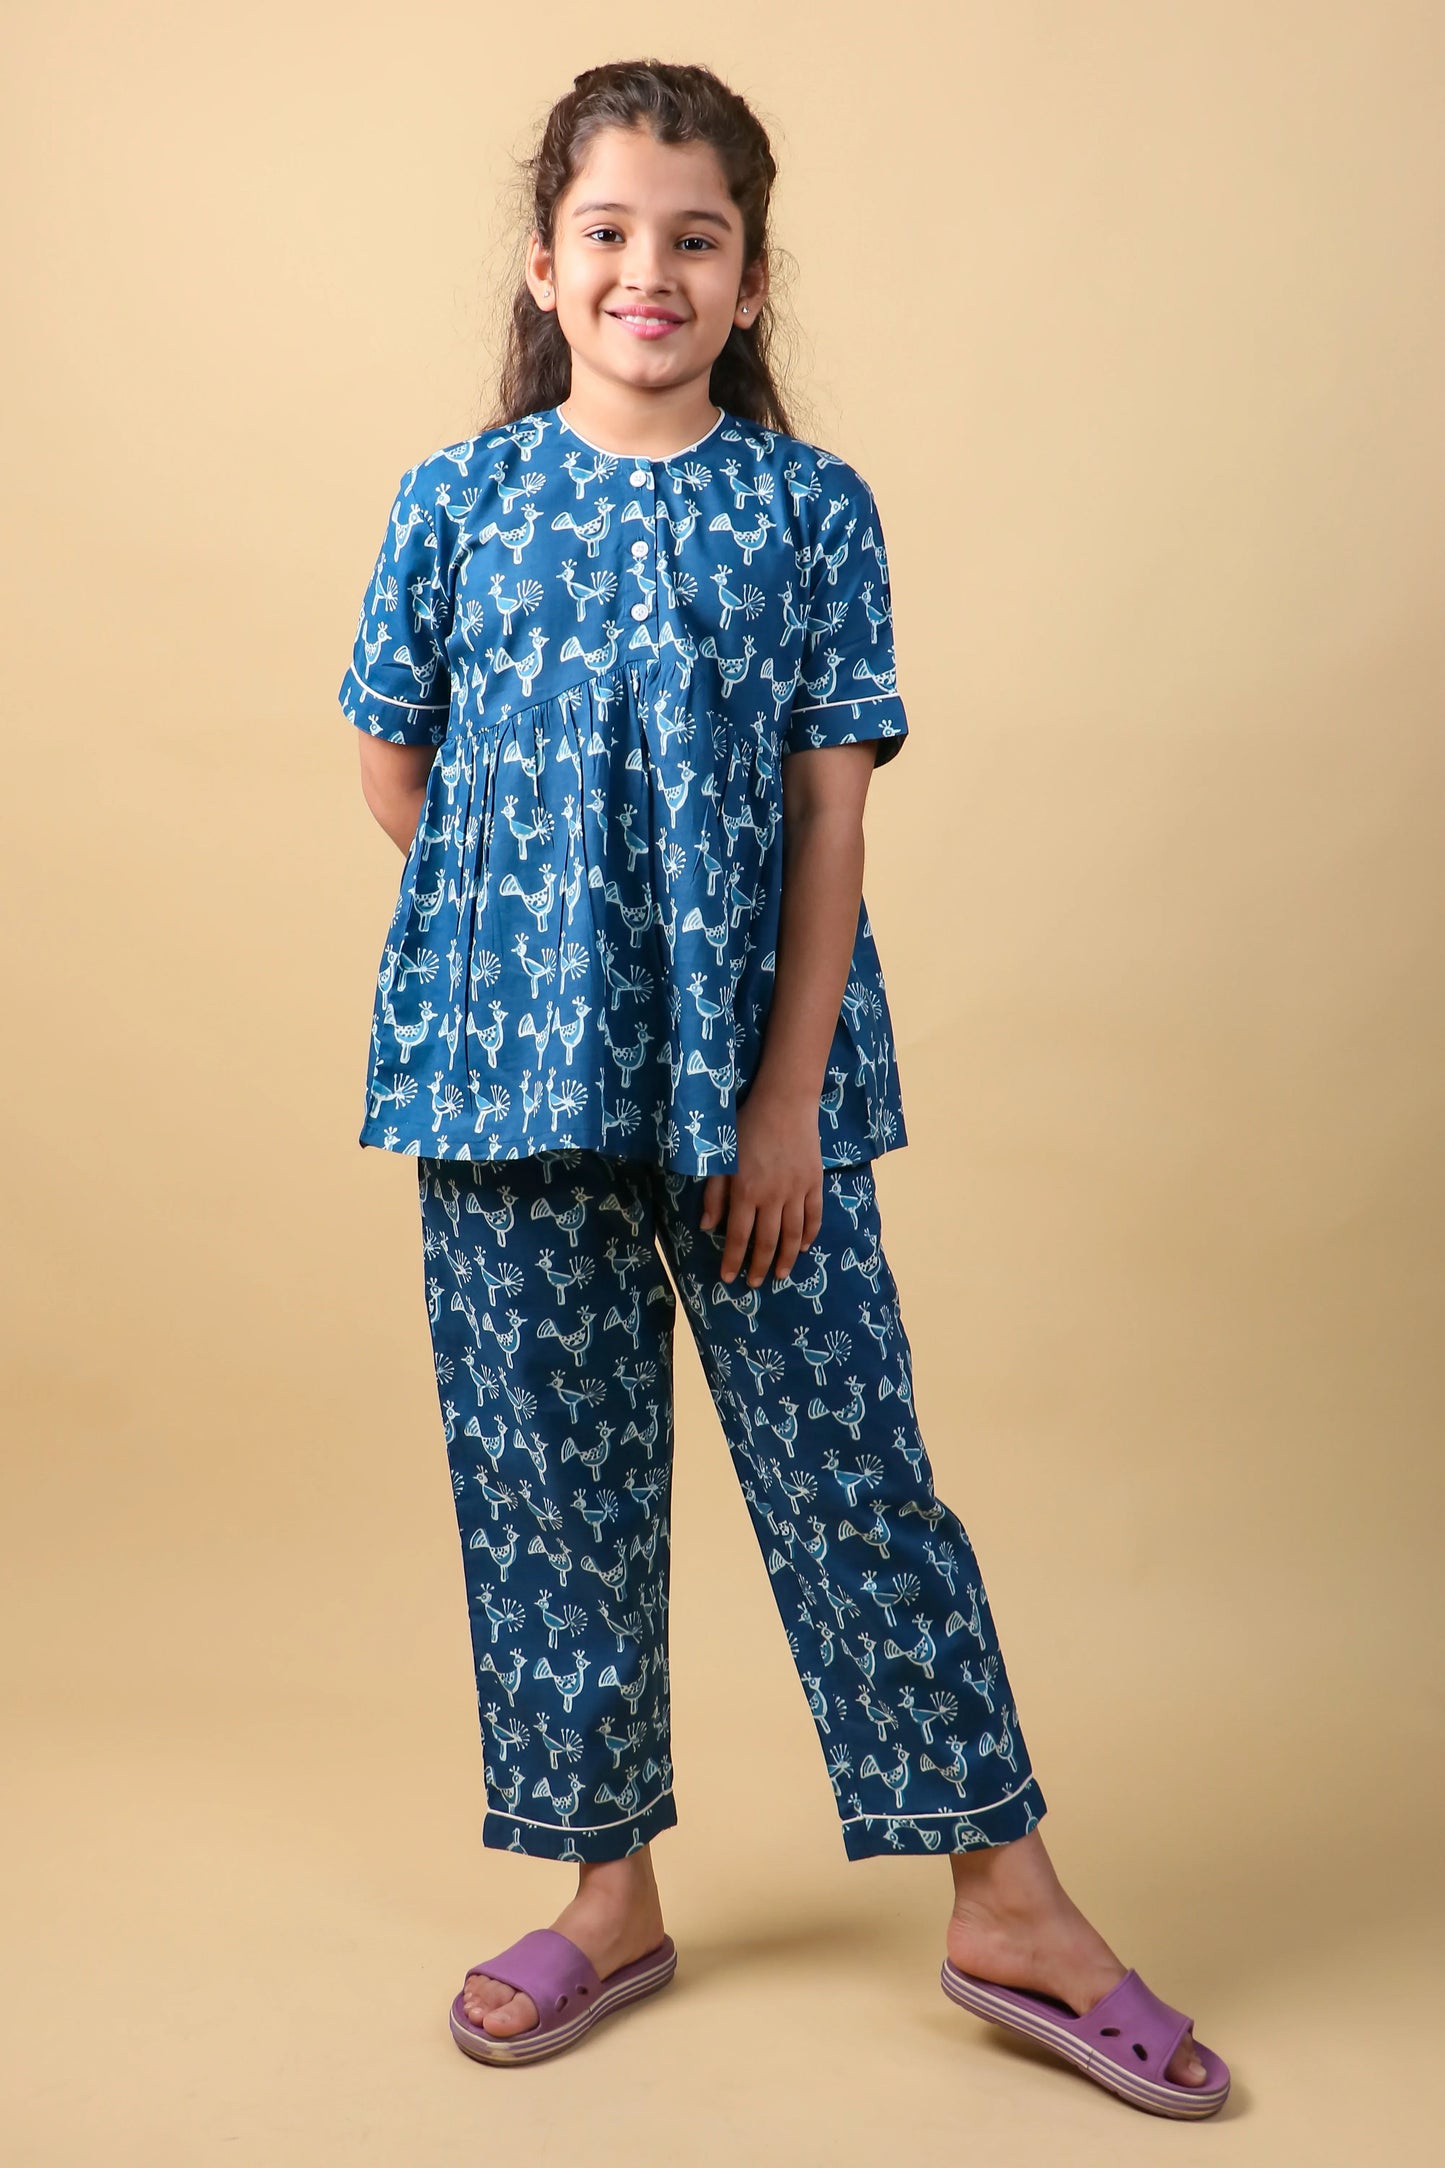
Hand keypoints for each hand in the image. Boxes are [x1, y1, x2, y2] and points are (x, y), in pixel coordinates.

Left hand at [700, 1082, 824, 1285]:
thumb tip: (707, 1227)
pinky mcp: (814, 1183)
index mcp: (745, 1191)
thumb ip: (714, 1194)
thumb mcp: (722, 1158)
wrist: (784, 1102)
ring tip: (780, 1275)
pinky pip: (814, 1216)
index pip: (737, 1235)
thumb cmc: (746, 1126)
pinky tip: (803, 1247)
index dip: (732, 1259)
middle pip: (766, 1241)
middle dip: (759, 1266)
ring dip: (786, 1258)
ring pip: (792, 1234)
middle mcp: (772, 1197)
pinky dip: (809, 1235)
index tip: (728, 1278)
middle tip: (754, 1283)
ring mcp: (796, 1191)